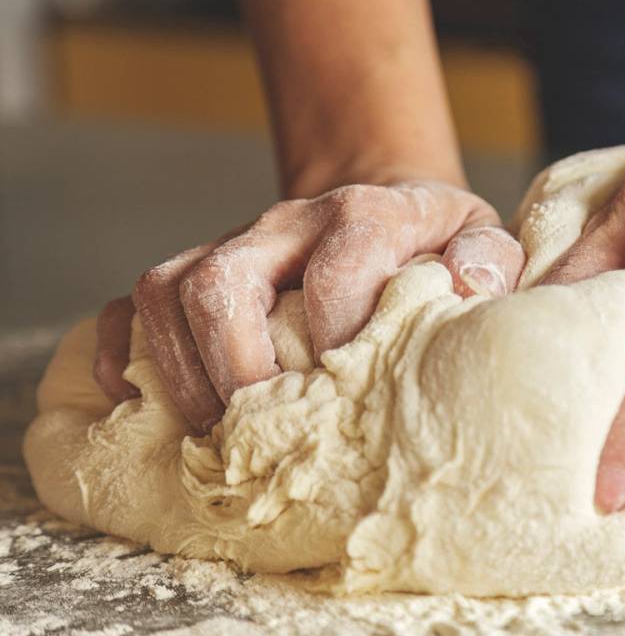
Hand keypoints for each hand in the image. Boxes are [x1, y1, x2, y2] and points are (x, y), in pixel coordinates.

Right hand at [93, 180, 524, 431]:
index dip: (334, 339)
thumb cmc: (433, 242)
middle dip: (237, 367)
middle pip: (226, 279)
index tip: (347, 396)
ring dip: (185, 373)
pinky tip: (149, 405)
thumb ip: (487, 262)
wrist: (380, 201)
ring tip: (217, 434)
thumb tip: (466, 288)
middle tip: (262, 432)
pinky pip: (133, 304)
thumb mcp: (481, 240)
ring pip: (169, 291)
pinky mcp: (199, 266)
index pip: (335, 271)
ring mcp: (234, 243)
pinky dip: (127, 355)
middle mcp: (288, 223)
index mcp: (366, 214)